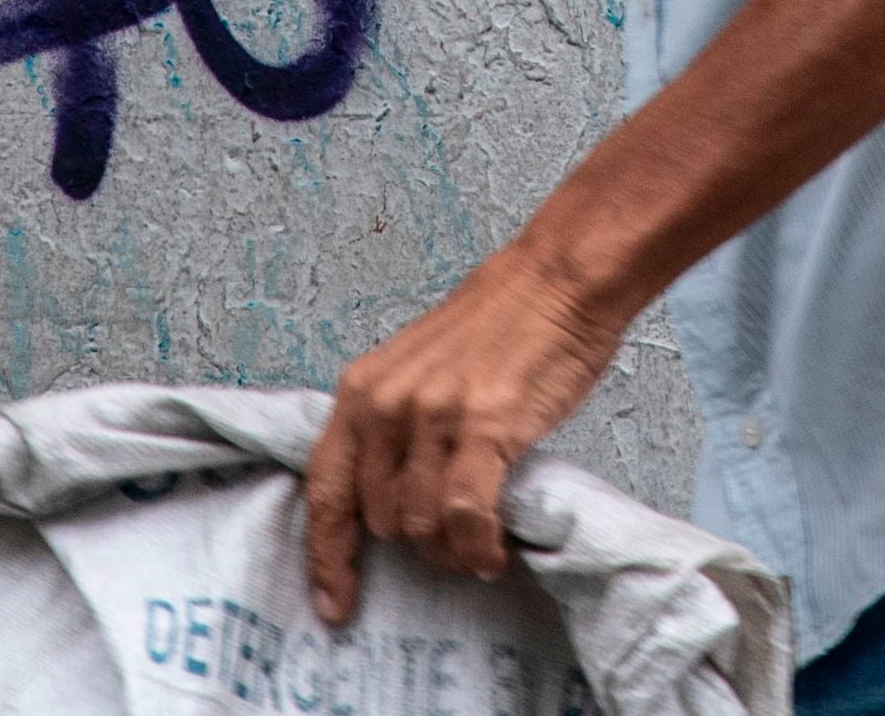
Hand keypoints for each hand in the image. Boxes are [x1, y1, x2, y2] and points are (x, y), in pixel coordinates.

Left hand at [304, 234, 629, 625]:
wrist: (558, 280)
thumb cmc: (499, 324)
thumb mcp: (417, 369)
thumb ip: (393, 427)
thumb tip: (390, 504)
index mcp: (362, 389)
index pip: (326, 489)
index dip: (326, 556)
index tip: (332, 604)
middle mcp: (386, 403)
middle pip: (380, 518)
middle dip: (417, 546)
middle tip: (452, 547)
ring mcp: (432, 413)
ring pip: (422, 525)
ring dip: (451, 554)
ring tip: (477, 550)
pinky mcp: (483, 424)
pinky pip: (467, 516)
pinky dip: (479, 547)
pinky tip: (494, 553)